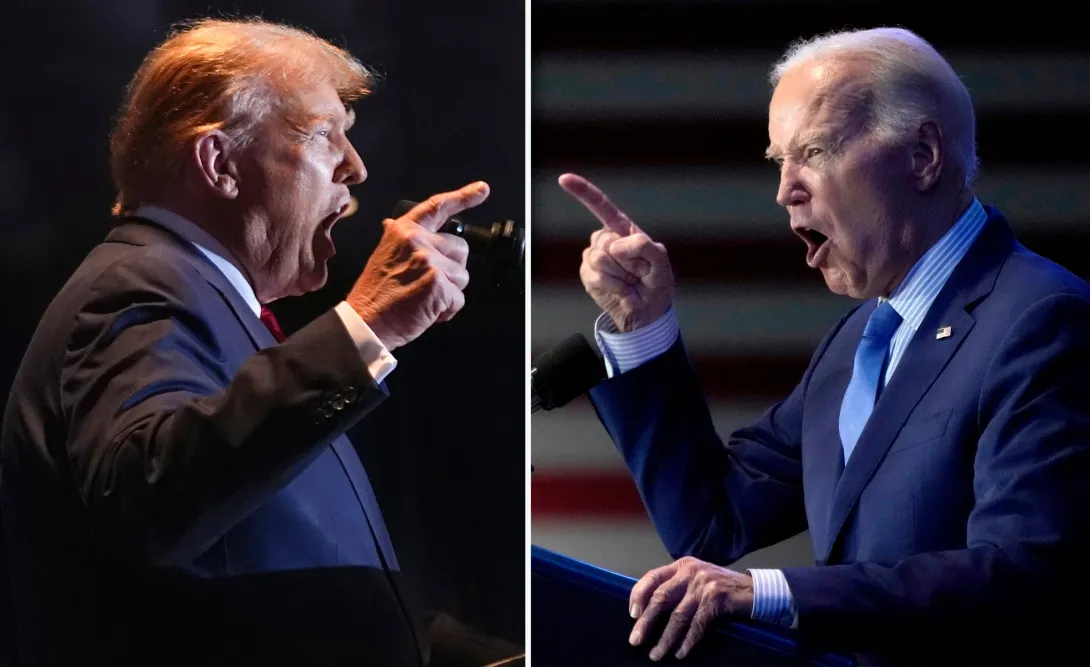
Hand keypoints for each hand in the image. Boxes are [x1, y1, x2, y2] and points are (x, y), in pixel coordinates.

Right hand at [347, 181, 488, 350]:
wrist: (366, 321)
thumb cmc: (375, 295)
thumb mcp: (384, 255)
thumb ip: (402, 241)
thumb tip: (399, 225)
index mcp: (403, 231)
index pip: (437, 207)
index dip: (463, 197)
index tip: (482, 189)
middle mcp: (417, 241)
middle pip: (461, 249)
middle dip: (452, 270)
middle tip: (427, 284)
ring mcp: (429, 261)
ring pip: (462, 276)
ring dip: (449, 292)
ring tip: (422, 298)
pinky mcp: (439, 284)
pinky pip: (459, 299)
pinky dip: (447, 310)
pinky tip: (426, 311)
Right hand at [559, 173, 673, 331]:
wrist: (647, 310)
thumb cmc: (656, 281)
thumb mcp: (661, 261)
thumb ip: (644, 246)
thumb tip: (615, 245)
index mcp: (622, 228)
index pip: (601, 206)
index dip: (582, 192)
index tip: (563, 179)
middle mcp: (605, 239)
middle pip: (605, 239)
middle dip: (627, 259)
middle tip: (639, 272)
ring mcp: (593, 257)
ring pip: (599, 258)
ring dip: (621, 275)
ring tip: (630, 281)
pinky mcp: (587, 274)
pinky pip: (595, 276)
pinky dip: (613, 286)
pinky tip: (622, 290)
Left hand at [628, 556, 753, 661]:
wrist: (754, 591)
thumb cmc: (721, 589)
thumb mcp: (696, 579)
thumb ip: (676, 587)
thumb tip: (647, 611)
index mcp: (682, 565)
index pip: (652, 577)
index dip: (638, 595)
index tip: (632, 615)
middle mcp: (691, 571)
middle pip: (661, 598)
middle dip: (646, 622)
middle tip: (635, 640)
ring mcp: (704, 584)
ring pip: (678, 616)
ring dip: (665, 638)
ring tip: (656, 654)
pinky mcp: (717, 599)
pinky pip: (697, 625)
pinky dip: (687, 641)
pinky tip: (680, 653)